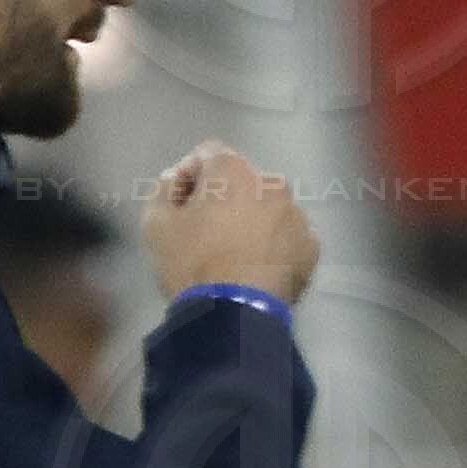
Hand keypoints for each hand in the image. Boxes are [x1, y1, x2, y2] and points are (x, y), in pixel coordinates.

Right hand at [141, 141, 317, 308]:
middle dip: (222, 199)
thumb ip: (161, 192)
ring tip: (231, 256)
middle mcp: (272, 184)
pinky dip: (271, 247)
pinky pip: (285, 238)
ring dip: (249, 221)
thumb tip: (173, 180)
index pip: (206, 153)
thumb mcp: (156, 226)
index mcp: (234, 172)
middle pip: (241, 182)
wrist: (234, 314)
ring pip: (267, 210)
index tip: (177, 203)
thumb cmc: (191, 264)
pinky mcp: (310, 246)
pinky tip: (253, 270)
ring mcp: (297, 215)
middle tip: (204, 233)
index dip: (186, 174)